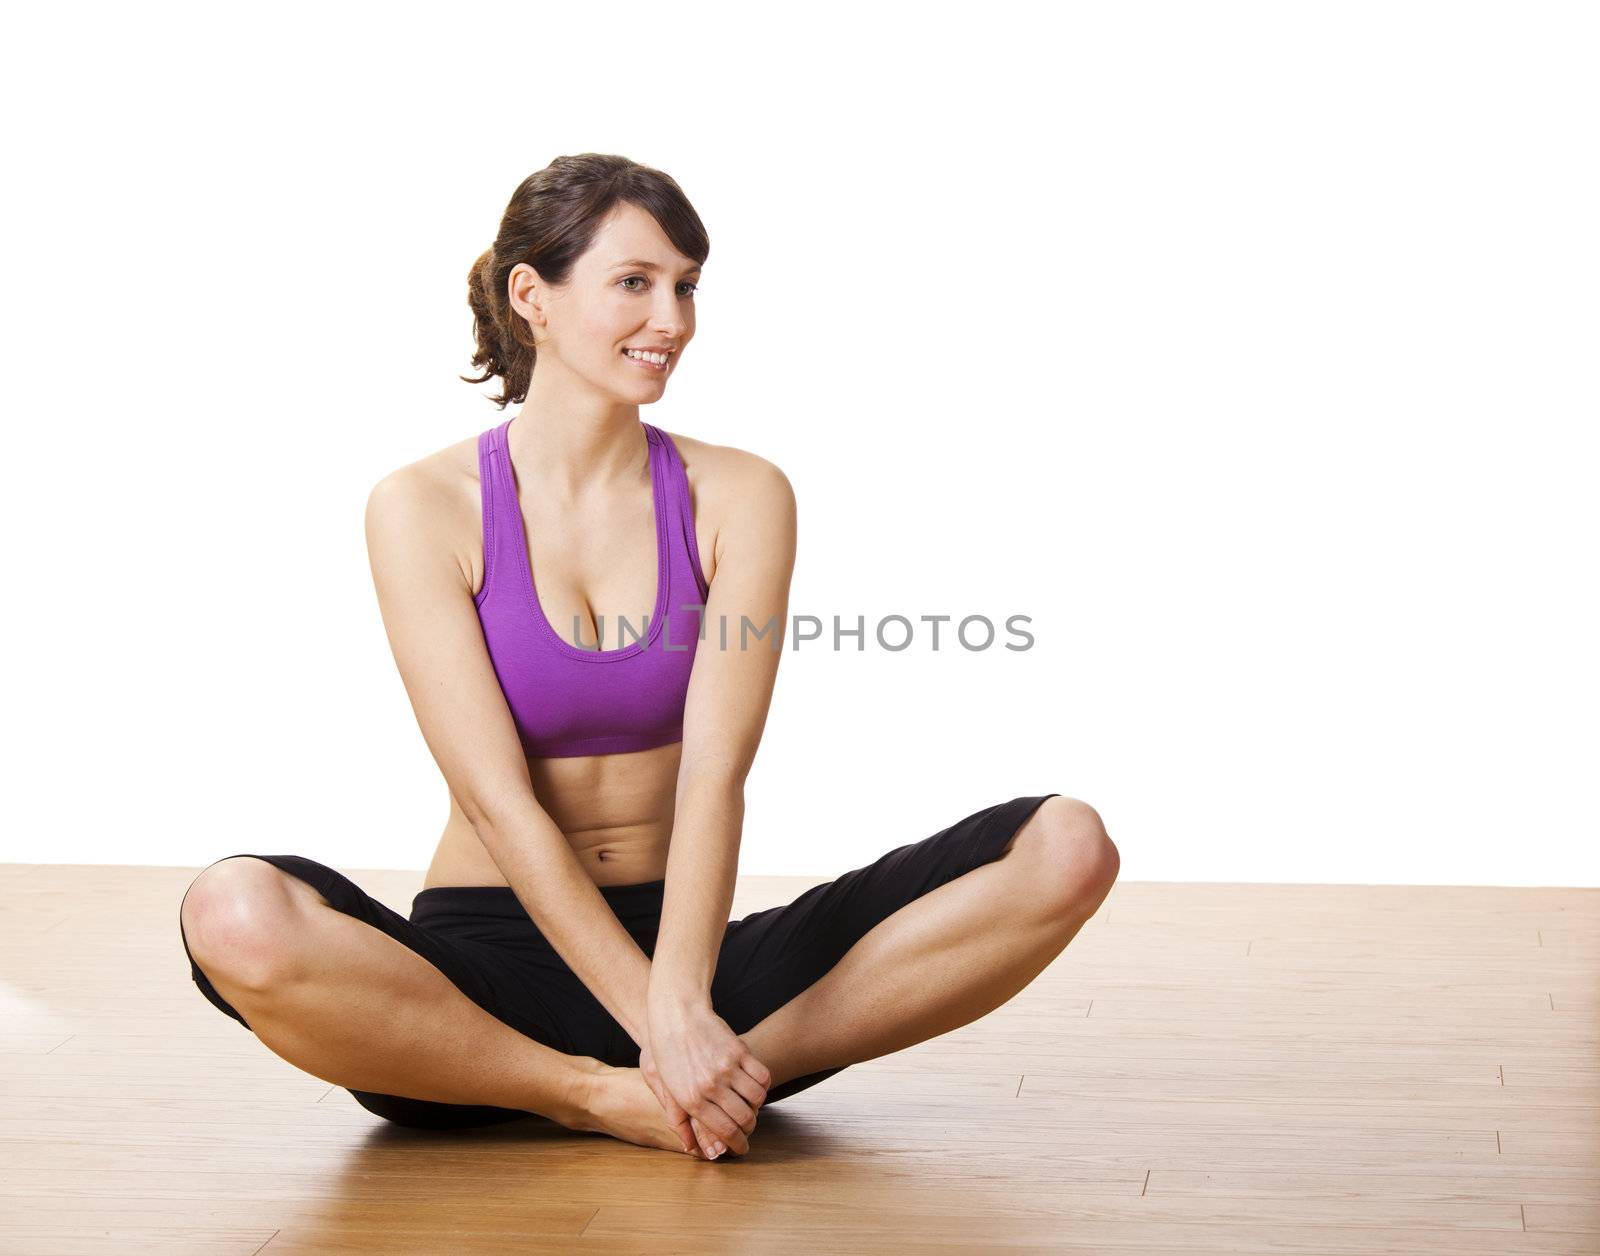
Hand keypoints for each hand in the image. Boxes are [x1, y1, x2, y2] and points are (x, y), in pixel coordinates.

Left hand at [642, 1000, 770, 1157]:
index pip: (724, 1131)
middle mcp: (711, 1086)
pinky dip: (763, 1085)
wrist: (676, 1015)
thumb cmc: (667, 1052)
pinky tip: (756, 1086)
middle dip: (750, 1129)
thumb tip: (691, 1149)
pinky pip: (762, 1076)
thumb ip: (678, 1121)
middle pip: (744, 1118)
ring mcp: (727, 1067)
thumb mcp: (666, 1090)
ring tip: (752, 1107)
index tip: (742, 1148)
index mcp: (691, 1099)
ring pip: (757, 1099)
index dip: (737, 1144)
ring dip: (758, 1107)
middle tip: (749, 1129)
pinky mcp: (739, 1051)